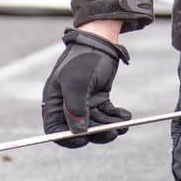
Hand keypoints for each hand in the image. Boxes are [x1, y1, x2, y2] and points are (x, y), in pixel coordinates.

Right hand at [41, 28, 131, 147]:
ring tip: (124, 122)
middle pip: (79, 131)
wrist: (101, 40)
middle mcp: (67, 105)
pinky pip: (106, 115)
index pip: (55, 130)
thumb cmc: (84, 59)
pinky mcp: (98, 99)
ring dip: (110, 126)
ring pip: (95, 125)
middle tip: (114, 131)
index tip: (85, 140)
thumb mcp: (77, 82)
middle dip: (97, 133)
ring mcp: (83, 103)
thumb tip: (78, 132)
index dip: (68, 139)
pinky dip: (116, 117)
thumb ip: (75, 108)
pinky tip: (125, 115)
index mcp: (55, 101)